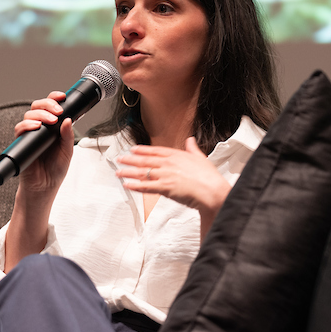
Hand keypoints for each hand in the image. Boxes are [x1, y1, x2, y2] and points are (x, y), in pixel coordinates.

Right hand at [3, 92, 73, 269]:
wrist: (44, 188)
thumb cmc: (55, 171)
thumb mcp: (67, 152)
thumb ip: (67, 136)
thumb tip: (68, 120)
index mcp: (52, 128)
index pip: (51, 107)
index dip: (54, 99)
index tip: (62, 96)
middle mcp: (40, 128)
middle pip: (38, 107)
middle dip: (47, 104)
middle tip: (57, 110)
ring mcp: (30, 135)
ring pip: (29, 115)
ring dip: (39, 114)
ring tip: (50, 120)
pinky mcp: (21, 143)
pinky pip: (20, 129)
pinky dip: (27, 125)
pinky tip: (36, 127)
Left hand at [116, 138, 231, 231]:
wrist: (212, 191)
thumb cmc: (209, 177)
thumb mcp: (201, 158)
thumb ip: (193, 149)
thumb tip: (190, 140)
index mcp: (177, 155)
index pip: (155, 151)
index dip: (143, 150)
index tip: (133, 149)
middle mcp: (169, 163)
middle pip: (145, 160)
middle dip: (130, 160)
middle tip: (120, 159)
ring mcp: (165, 175)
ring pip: (142, 172)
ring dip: (128, 172)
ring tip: (118, 172)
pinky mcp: (164, 187)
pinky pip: (146, 186)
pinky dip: (135, 185)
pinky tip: (127, 185)